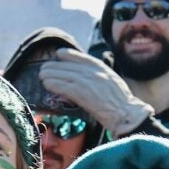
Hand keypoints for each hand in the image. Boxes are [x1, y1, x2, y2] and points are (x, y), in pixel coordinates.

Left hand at [37, 47, 152, 136]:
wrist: (126, 114)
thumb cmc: (121, 103)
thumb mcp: (112, 82)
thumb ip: (100, 77)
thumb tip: (86, 77)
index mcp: (103, 69)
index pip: (82, 58)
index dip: (69, 55)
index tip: (59, 54)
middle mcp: (94, 73)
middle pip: (70, 67)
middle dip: (55, 67)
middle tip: (44, 68)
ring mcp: (88, 82)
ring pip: (64, 75)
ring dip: (50, 75)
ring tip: (42, 76)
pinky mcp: (82, 93)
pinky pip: (64, 87)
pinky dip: (54, 85)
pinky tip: (47, 85)